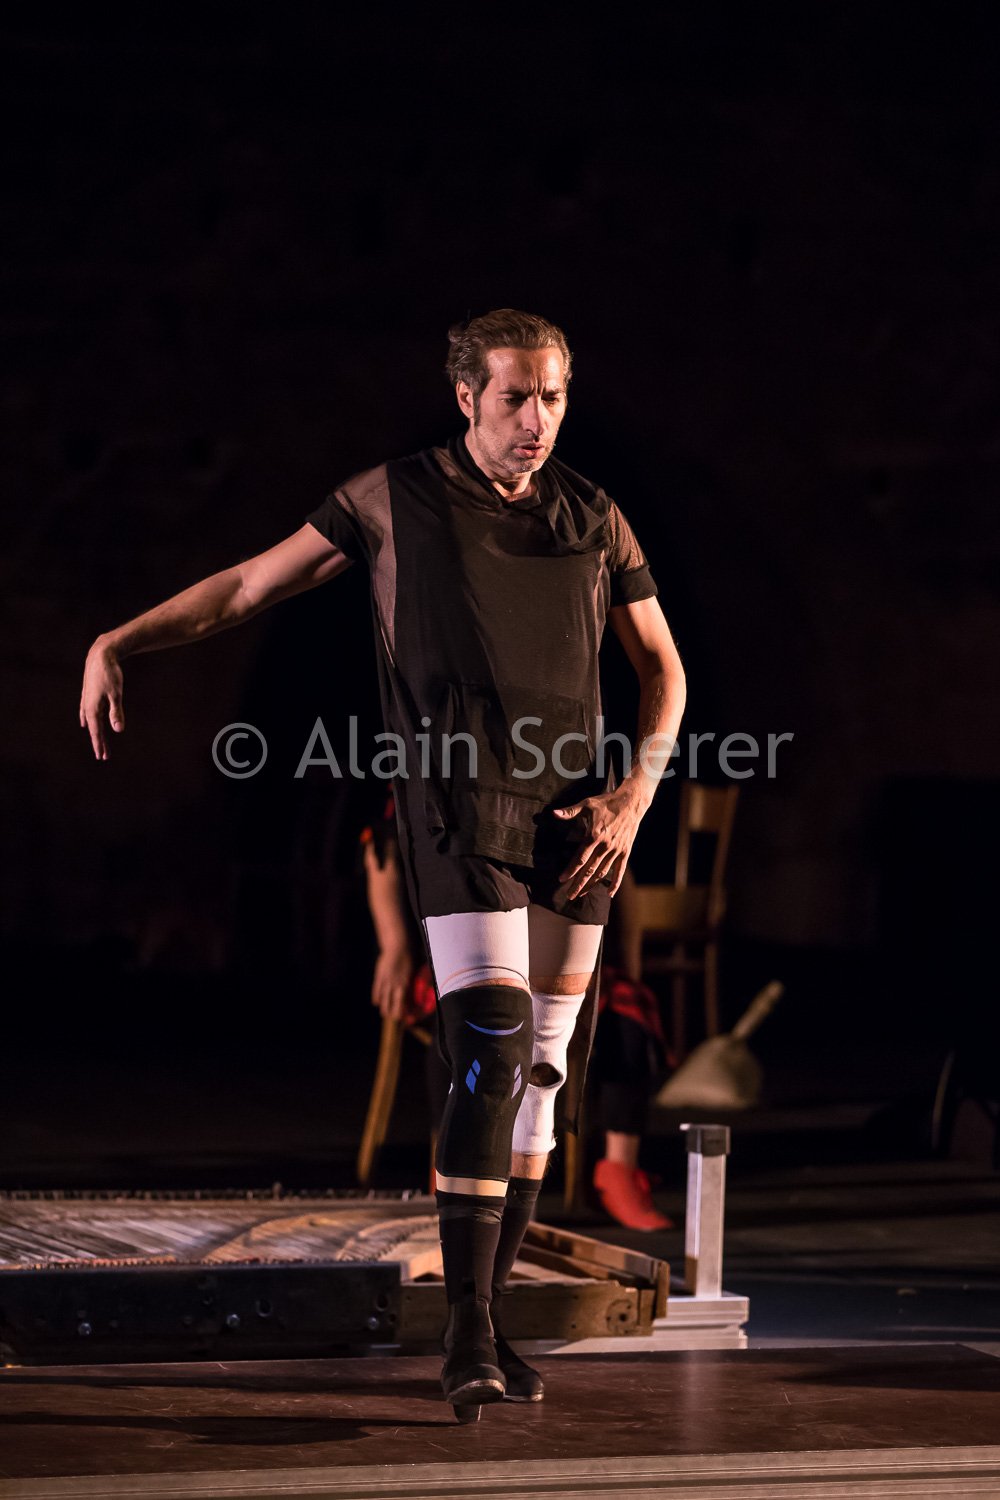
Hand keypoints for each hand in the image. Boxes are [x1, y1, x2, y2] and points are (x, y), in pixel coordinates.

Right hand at [79, 640, 124, 760]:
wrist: (100, 655)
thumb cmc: (110, 674)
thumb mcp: (116, 694)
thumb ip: (116, 713)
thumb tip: (118, 730)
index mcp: (93, 708)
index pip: (97, 732)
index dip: (100, 745)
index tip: (102, 756)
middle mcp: (87, 706)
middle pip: (94, 729)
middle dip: (99, 742)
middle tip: (103, 756)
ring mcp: (86, 700)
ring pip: (91, 721)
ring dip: (96, 732)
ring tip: (99, 744)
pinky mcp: (88, 694)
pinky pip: (86, 712)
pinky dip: (87, 720)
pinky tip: (84, 724)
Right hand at [371, 946, 414, 1020]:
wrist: (396, 948)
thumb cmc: (406, 957)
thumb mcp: (410, 971)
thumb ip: (408, 981)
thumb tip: (407, 990)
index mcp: (405, 984)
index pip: (404, 1001)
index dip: (403, 1009)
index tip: (404, 1017)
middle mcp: (396, 985)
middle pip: (394, 1003)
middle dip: (393, 1012)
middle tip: (392, 1019)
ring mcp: (386, 982)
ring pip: (384, 998)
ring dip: (384, 1007)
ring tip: (383, 1014)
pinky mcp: (379, 977)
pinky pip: (376, 990)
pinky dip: (375, 997)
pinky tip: (375, 1003)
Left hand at [553, 784, 644, 898]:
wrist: (631, 802)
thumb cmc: (607, 802)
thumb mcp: (587, 804)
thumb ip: (570, 812)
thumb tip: (553, 813)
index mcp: (594, 836)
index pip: (580, 858)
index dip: (570, 870)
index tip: (561, 879)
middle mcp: (605, 846)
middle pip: (589, 870)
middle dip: (578, 884)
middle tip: (569, 895)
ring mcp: (616, 850)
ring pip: (602, 872)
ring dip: (591, 885)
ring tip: (581, 894)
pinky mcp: (625, 851)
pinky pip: (619, 870)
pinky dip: (615, 883)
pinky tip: (609, 893)